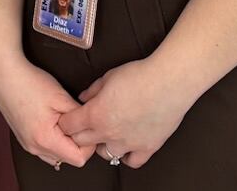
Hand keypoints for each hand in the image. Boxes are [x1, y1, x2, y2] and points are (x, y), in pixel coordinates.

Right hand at [0, 48, 91, 170]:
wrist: (5, 76)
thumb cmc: (29, 83)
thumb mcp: (61, 97)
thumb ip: (79, 117)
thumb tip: (90, 126)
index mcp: (45, 139)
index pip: (78, 159)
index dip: (88, 144)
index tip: (87, 127)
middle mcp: (34, 147)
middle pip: (68, 159)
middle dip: (77, 143)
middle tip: (76, 120)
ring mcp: (28, 145)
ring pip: (57, 156)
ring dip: (65, 142)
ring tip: (63, 119)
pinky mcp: (24, 140)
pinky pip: (46, 149)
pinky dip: (54, 140)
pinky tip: (53, 121)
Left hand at [57, 57, 193, 170]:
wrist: (169, 81)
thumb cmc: (140, 75)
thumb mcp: (109, 76)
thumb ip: (92, 90)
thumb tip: (83, 98)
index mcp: (95, 114)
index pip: (68, 126)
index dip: (67, 120)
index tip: (69, 117)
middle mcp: (108, 133)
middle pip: (82, 142)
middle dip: (80, 133)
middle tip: (87, 123)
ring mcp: (128, 143)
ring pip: (105, 154)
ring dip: (102, 144)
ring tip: (109, 132)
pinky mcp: (147, 147)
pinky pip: (131, 161)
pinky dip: (127, 155)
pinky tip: (128, 144)